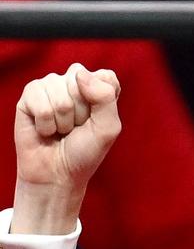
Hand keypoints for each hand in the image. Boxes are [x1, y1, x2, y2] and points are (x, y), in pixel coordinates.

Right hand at [12, 63, 121, 233]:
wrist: (58, 174)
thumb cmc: (84, 153)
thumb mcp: (108, 129)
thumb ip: (106, 97)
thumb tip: (80, 74)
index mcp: (96, 89)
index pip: (105, 77)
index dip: (103, 102)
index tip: (97, 121)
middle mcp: (73, 83)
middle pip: (79, 80)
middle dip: (81, 112)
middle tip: (76, 129)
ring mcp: (50, 87)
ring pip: (59, 91)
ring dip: (63, 120)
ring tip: (61, 131)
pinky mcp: (30, 95)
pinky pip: (39, 100)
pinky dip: (46, 123)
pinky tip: (45, 130)